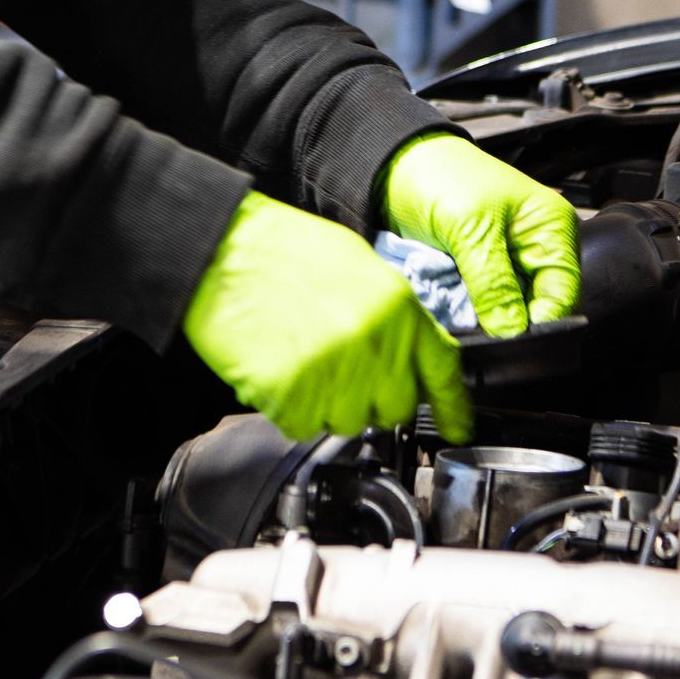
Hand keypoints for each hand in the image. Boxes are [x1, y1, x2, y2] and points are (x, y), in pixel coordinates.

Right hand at [182, 191, 474, 444]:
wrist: (221, 250)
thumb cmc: (280, 251)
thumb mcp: (357, 266)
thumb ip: (390, 314)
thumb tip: (405, 354)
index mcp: (396, 305)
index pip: (441, 369)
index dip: (453, 407)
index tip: (458, 428)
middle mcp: (373, 341)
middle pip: (395, 409)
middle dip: (373, 401)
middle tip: (343, 377)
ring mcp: (333, 371)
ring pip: (348, 423)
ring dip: (327, 406)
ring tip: (302, 364)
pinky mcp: (292, 393)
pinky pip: (302, 426)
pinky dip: (289, 410)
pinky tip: (277, 372)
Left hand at [380, 133, 580, 338]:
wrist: (396, 165)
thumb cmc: (440, 177)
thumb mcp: (470, 229)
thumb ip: (494, 283)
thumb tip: (512, 332)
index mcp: (551, 228)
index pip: (562, 293)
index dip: (540, 322)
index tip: (507, 341)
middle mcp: (536, 248)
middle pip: (538, 307)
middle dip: (509, 323)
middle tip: (478, 330)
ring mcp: (508, 264)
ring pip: (508, 311)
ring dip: (485, 319)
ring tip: (460, 319)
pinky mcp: (481, 274)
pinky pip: (483, 306)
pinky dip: (468, 312)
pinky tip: (452, 311)